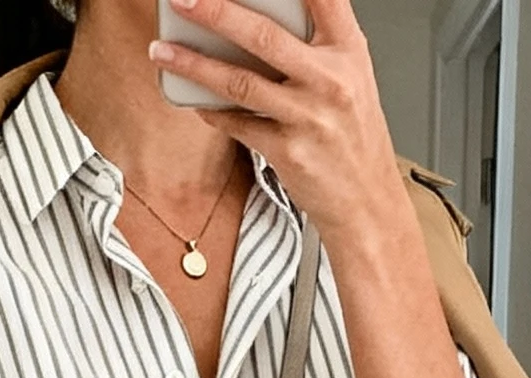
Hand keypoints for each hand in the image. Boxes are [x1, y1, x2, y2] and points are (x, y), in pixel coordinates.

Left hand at [148, 0, 398, 245]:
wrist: (368, 204)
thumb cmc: (355, 139)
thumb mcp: (352, 78)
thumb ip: (319, 43)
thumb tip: (263, 16)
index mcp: (349, 51)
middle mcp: (330, 79)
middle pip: (262, 35)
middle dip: (215, 11)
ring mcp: (308, 116)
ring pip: (239, 82)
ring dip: (193, 64)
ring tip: (162, 50)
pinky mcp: (288, 152)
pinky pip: (238, 125)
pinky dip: (212, 112)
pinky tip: (194, 101)